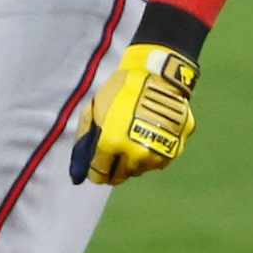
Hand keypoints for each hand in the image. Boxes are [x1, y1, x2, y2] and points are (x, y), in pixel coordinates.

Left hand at [69, 43, 198, 184]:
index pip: (100, 174)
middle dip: (113, 168)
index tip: (95, 166)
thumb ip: (84, 141)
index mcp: (112, 144)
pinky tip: (148, 138)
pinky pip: (158, 162)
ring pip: (140, 170)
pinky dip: (151, 156)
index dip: (95, 171)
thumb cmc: (119, 91)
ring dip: (133, 162)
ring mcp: (158, 153)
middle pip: (121, 176)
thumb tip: (76, 174)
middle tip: (113, 153)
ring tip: (131, 141)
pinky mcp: (175, 149)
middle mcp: (135, 154)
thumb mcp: (92, 111)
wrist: (157, 77)